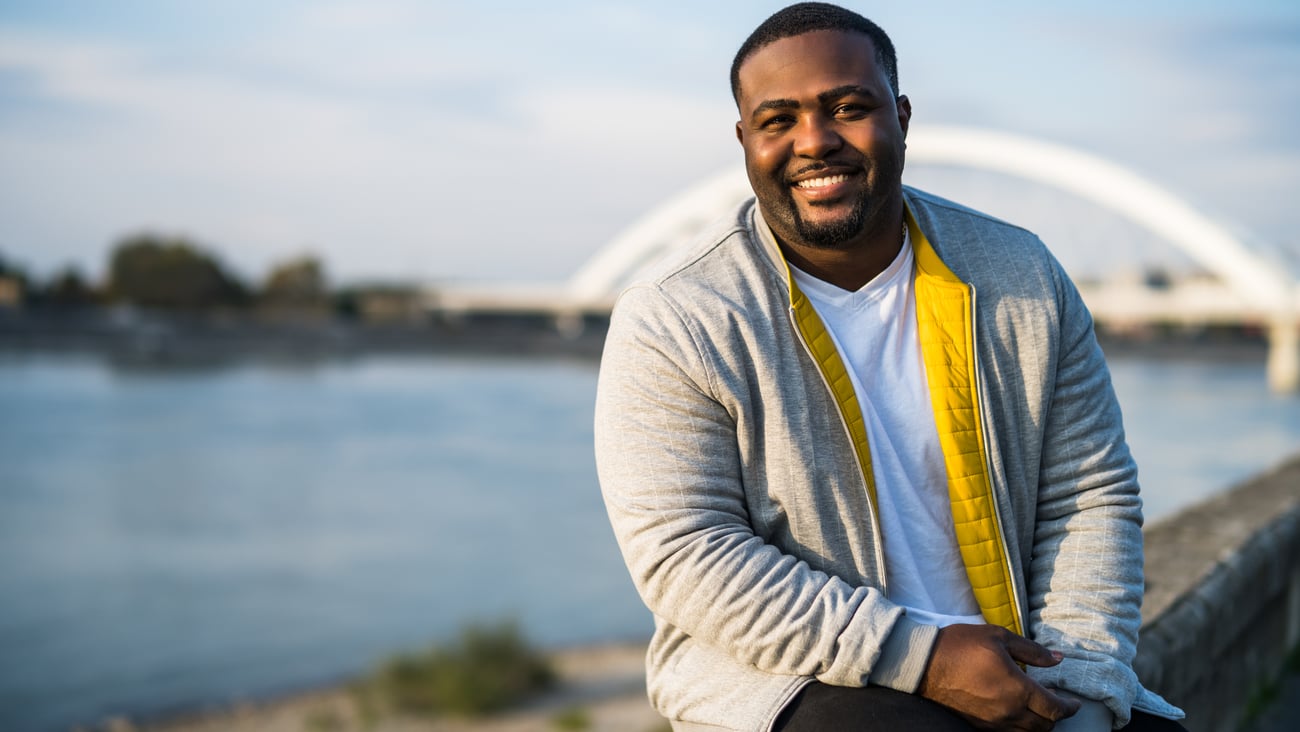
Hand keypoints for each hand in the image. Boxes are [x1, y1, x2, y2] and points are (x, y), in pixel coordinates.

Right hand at [917, 624, 1081, 730]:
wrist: (924, 664)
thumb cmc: (961, 645)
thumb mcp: (999, 637)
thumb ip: (1032, 651)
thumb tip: (1058, 659)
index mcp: (1018, 689)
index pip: (1054, 708)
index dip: (1069, 707)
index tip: (1075, 702)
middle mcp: (1009, 711)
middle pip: (1045, 725)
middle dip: (1056, 716)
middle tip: (1058, 702)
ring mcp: (994, 721)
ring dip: (1039, 723)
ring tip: (1039, 708)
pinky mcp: (980, 725)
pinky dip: (1020, 726)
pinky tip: (1017, 711)